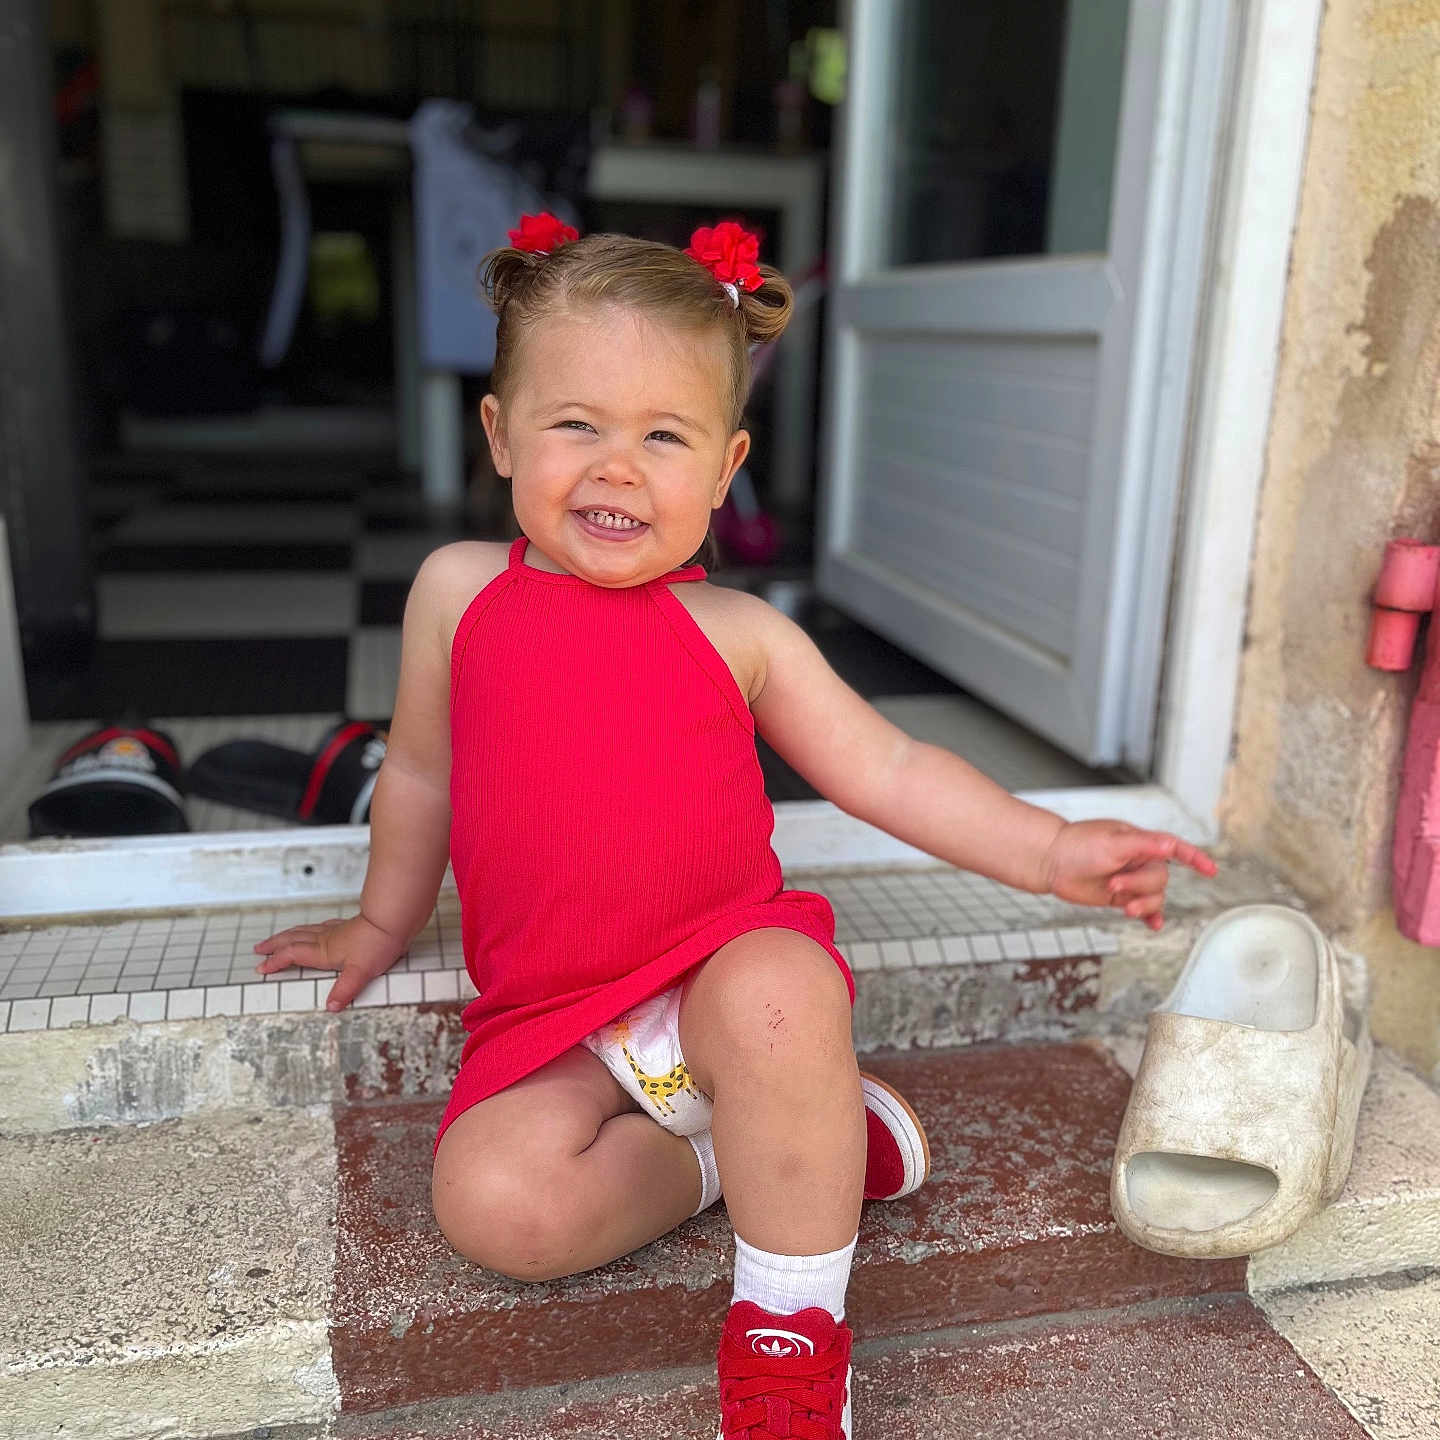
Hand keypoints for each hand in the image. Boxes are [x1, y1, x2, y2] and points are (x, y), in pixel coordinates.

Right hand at [252, 912, 404, 1010]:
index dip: (275, 962)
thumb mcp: (360, 973)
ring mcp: (335, 931)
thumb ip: (344, 990)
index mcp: (323, 951)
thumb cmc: (378, 943)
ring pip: (304, 931)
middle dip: (274, 945)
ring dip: (287, 935)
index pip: (292, 955)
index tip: (261, 969)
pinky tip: (314, 930)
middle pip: (292, 939)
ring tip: (278, 939)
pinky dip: (309, 929)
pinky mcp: (346, 926)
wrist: (393, 921)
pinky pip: (319, 926)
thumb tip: (331, 1007)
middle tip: (259, 949)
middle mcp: (325, 939)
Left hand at [1041, 820, 1216, 930]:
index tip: (1211, 870)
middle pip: (1160, 879)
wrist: (1050, 861)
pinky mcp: (1120, 896)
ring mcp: (1130, 879)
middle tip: (1113, 884)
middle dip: (1140, 886)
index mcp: (1140, 842)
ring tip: (1121, 905)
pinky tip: (1153, 926)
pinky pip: (1144, 909)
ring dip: (1142, 904)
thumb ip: (1144, 845)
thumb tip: (1171, 846)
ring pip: (1154, 896)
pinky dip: (1150, 917)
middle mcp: (1138, 860)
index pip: (1175, 848)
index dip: (1195, 858)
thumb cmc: (1077, 845)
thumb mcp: (1112, 842)